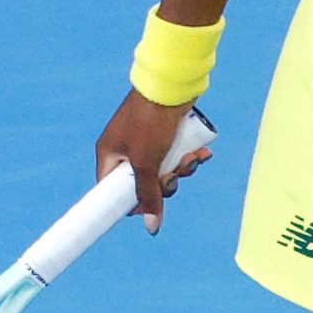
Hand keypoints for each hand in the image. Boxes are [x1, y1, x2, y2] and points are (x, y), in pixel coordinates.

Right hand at [95, 89, 211, 233]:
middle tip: (174, 177)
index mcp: (109, 154)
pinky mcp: (165, 134)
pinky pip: (175, 155)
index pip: (112, 191)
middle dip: (165, 183)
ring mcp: (146, 140)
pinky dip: (188, 157)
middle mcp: (125, 148)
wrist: (172, 84)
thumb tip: (151, 228)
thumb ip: (149, 196)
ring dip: (181, 170)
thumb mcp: (148, 163)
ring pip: (163, 170)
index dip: (130, 203)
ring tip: (193, 159)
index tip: (148, 210)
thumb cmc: (151, 121)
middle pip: (143, 183)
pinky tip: (202, 153)